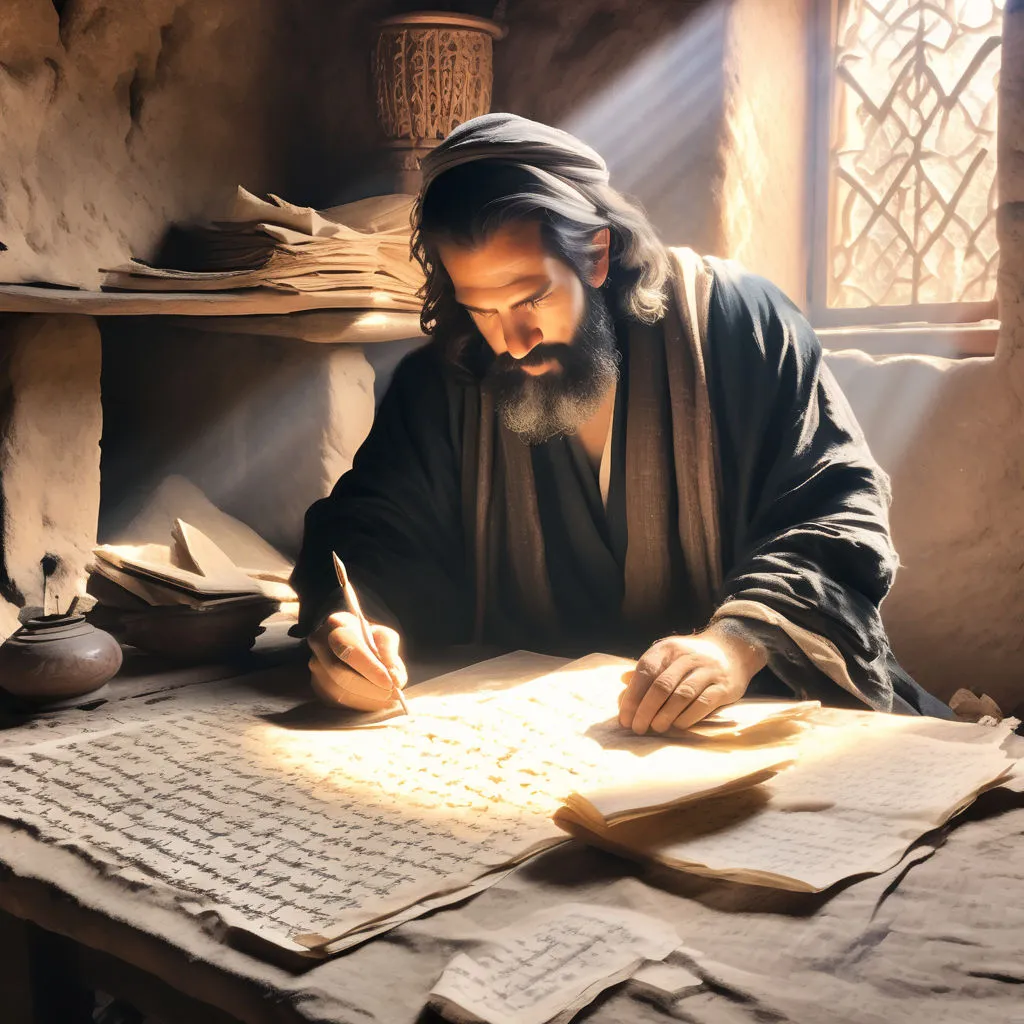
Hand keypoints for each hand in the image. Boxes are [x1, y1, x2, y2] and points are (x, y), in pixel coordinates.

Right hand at [307, 611, 407, 710]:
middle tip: (393, 695)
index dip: (371, 669)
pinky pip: (337, 701)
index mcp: (337, 625)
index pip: (349, 650)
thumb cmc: (368, 637)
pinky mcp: (317, 685)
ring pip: (338, 692)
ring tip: (388, 699)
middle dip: (370, 689)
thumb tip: (395, 680)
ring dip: (366, 700)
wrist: (347, 639)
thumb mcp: (384, 636)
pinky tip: (375, 701)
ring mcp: (315, 666)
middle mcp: (319, 645)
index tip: (390, 683)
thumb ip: (390, 655)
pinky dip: (360, 704)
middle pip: (340, 675)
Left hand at [618, 622, 766, 733]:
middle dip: (645, 710)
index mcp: (668, 648)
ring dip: (665, 715)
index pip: (645, 671)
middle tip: (637, 728)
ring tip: (655, 728)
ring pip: (682, 695)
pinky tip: (678, 726)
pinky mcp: (724, 686)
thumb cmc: (691, 659)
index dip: (632, 696)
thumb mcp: (668, 656)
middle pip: (661, 686)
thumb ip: (648, 670)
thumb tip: (622, 681)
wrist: (733, 650)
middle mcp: (687, 656)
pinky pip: (703, 703)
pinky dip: (688, 716)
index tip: (624, 718)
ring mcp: (707, 670)